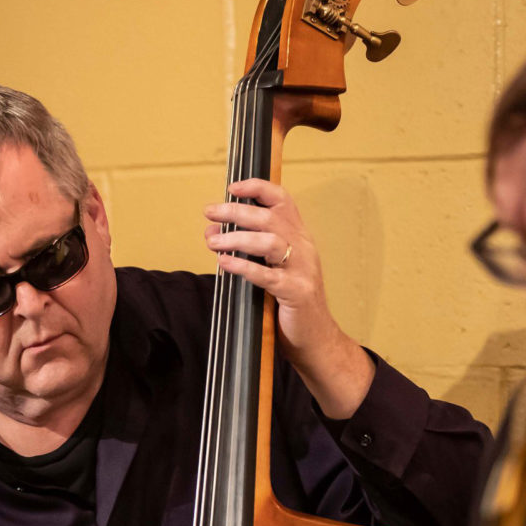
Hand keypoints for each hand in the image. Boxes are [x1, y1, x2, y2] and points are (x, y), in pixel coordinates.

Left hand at [204, 179, 373, 418]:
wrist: (315, 338)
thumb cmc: (288, 304)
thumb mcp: (270, 270)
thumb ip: (247, 251)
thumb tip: (213, 233)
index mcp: (299, 238)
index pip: (282, 201)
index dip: (258, 188)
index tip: (232, 186)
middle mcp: (303, 248)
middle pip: (270, 218)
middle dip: (237, 211)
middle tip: (210, 211)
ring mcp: (302, 270)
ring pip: (270, 242)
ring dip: (237, 238)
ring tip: (211, 241)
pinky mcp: (296, 293)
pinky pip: (267, 276)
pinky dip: (243, 267)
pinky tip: (224, 263)